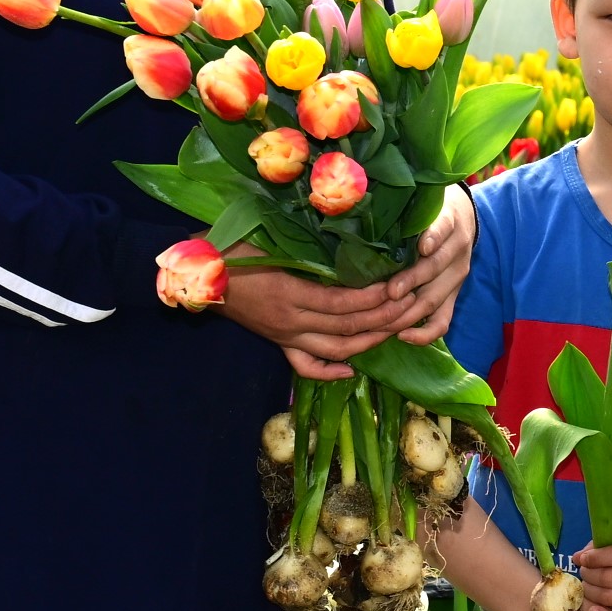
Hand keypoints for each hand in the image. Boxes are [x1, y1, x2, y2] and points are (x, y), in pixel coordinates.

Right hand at [207, 247, 429, 380]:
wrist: (199, 275)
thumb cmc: (234, 248)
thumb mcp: (270, 241)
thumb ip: (306, 245)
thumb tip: (347, 238)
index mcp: (290, 293)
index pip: (343, 302)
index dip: (375, 298)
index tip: (399, 286)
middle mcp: (291, 320)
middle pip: (347, 327)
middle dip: (384, 319)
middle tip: (412, 307)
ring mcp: (285, 335)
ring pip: (335, 349)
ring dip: (369, 342)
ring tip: (397, 331)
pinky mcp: (278, 342)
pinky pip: (305, 365)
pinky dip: (330, 371)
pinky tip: (353, 372)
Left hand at [388, 186, 475, 345]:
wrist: (463, 219)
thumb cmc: (430, 211)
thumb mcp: (424, 203)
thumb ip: (403, 212)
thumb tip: (360, 217)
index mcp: (449, 221)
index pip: (443, 228)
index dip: (433, 237)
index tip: (422, 247)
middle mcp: (455, 251)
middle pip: (435, 268)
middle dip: (411, 282)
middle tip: (390, 292)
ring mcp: (456, 277)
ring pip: (434, 299)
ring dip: (408, 311)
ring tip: (384, 319)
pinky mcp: (453, 296)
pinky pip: (443, 321)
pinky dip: (425, 334)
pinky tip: (403, 336)